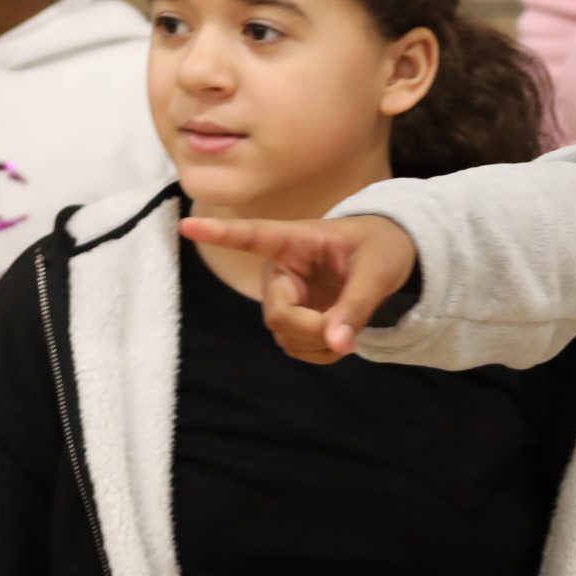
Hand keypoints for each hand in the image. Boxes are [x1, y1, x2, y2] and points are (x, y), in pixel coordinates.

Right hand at [178, 214, 418, 364]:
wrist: (389, 258)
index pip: (252, 236)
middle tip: (346, 331)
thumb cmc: (382, 249)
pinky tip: (341, 335)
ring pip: (286, 337)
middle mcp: (281, 270)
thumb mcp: (378, 271)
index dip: (219, 233)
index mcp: (295, 240)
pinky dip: (324, 352)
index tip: (186, 224)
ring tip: (351, 324)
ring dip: (321, 345)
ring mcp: (285, 297)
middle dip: (312, 330)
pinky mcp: (293, 319)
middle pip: (278, 315)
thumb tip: (338, 344)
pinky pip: (298, 348)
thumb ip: (357, 306)